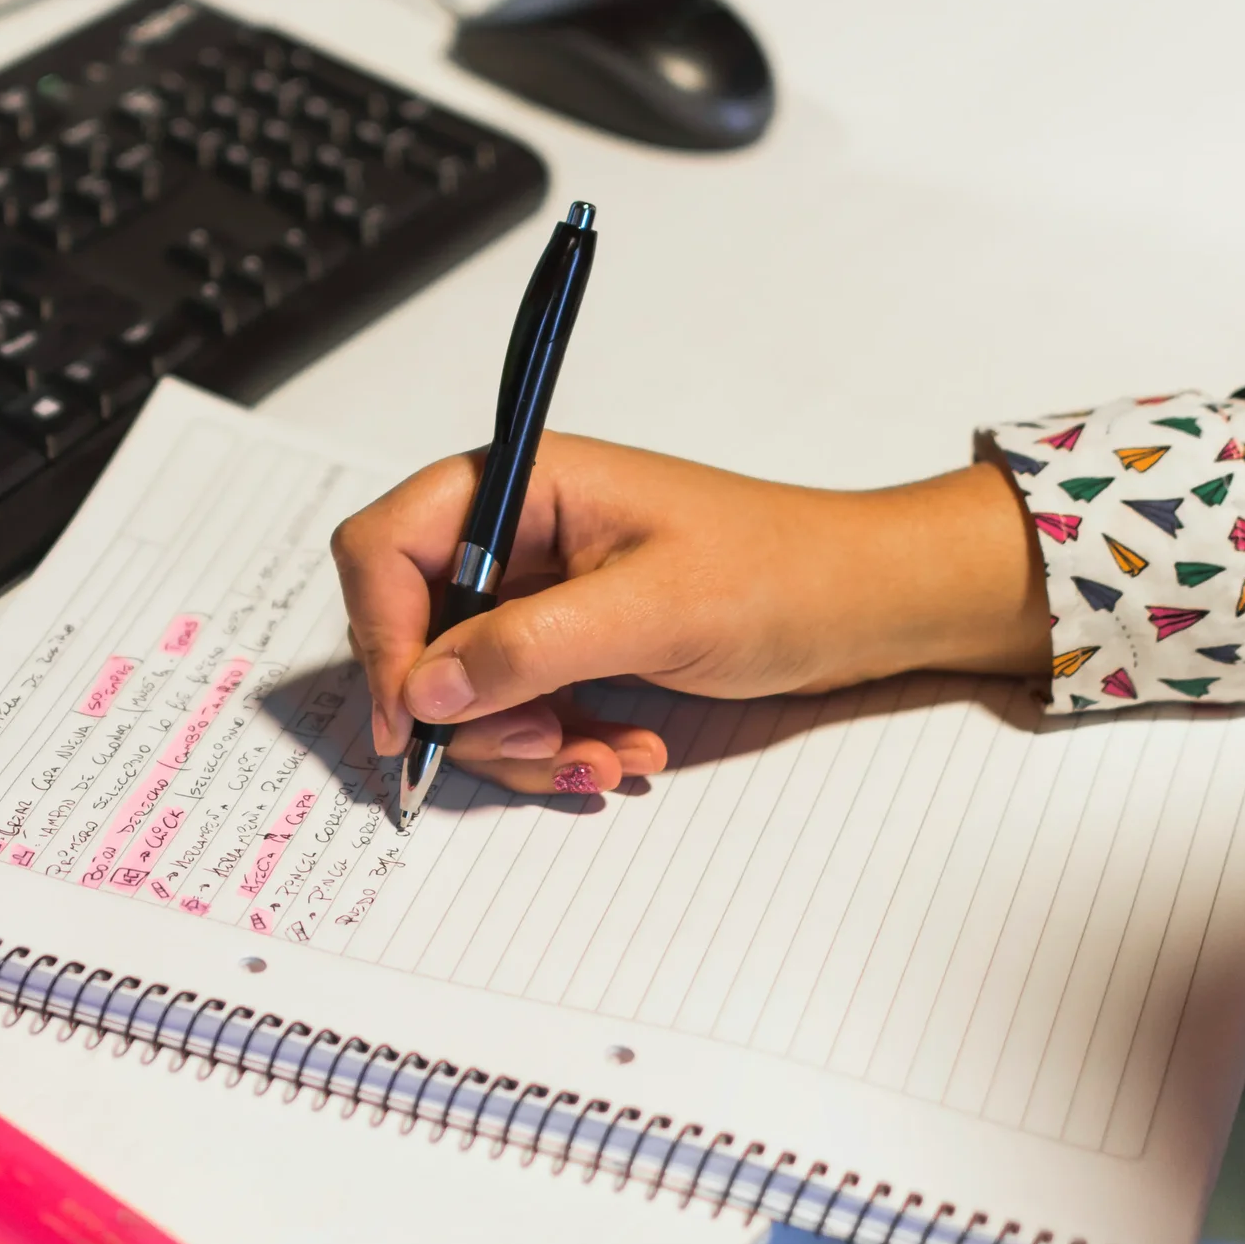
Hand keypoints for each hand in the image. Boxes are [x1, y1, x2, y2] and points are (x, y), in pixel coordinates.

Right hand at [330, 434, 1047, 794]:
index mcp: (519, 484)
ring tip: (603, 758)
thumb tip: (426, 690)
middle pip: (413, 627)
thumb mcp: (653, 609)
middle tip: (538, 746)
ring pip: (460, 685)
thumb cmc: (777, 574)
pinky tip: (623, 749)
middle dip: (465, 707)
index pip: (387, 547)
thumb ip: (529, 647)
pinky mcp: (560, 642)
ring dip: (517, 740)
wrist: (862, 605)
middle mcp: (511, 533)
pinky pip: (513, 707)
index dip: (382, 633)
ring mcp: (532, 591)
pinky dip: (555, 743)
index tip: (413, 719)